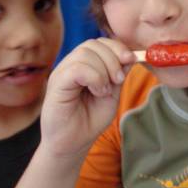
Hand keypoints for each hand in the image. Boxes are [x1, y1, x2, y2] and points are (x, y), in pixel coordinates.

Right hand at [39, 38, 134, 157]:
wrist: (73, 143)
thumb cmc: (90, 119)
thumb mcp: (112, 93)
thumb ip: (119, 74)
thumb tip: (130, 56)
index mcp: (84, 65)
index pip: (99, 43)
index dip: (117, 47)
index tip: (131, 60)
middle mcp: (70, 65)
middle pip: (93, 44)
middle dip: (113, 58)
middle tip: (119, 80)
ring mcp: (61, 73)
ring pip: (85, 53)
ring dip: (104, 70)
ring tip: (106, 90)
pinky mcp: (56, 84)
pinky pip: (77, 68)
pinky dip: (95, 77)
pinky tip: (98, 92)